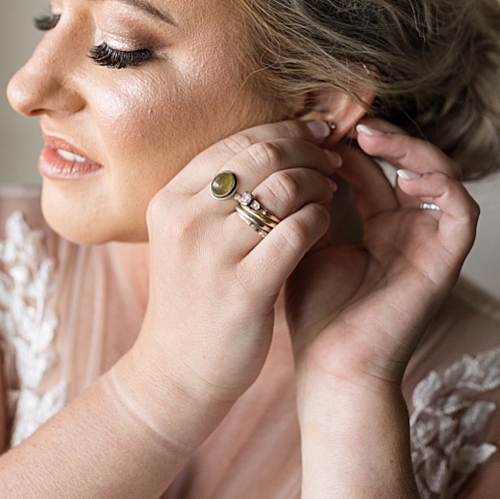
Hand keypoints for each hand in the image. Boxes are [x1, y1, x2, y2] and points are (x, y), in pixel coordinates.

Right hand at [111, 120, 338, 449]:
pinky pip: (298, 231)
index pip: (236, 141)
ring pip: (284, 188)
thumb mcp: (186, 236)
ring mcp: (212, 253)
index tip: (313, 135)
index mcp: (169, 200)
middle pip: (262, 155)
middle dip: (306, 150)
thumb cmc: (193, 296)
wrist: (177, 368)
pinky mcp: (244, 287)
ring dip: (318, 183)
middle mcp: (185, 220)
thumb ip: (216, 194)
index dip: (283, 130)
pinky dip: (320, 219)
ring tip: (330, 192)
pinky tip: (326, 224)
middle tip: (330, 159)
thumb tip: (271, 146)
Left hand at [285, 119, 477, 395]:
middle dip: (376, 135)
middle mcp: (407, 230)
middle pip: (405, 162)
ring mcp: (429, 244)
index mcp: (375, 227)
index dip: (344, 141)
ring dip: (409, 148)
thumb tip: (286, 153)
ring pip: (438, 175)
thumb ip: (304, 202)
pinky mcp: (446, 262)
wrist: (333, 369)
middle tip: (343, 118)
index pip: (368, 167)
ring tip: (368, 134)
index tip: (312, 122)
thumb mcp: (302, 244)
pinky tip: (404, 175)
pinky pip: (462, 210)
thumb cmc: (314, 314)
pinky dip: (441, 184)